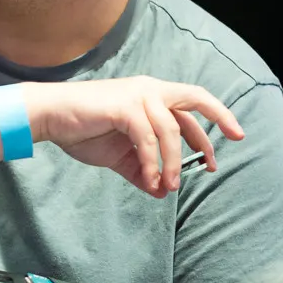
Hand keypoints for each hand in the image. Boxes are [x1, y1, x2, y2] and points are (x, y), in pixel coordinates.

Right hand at [23, 77, 244, 197]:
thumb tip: (160, 192)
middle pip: (194, 99)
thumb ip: (141, 169)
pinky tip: (149, 180)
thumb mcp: (117, 154)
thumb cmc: (81, 129)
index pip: (189, 109)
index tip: (219, 154)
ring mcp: (137, 95)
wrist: (49, 117)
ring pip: (171, 131)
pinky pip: (148, 139)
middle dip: (219, 119)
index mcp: (149, 96)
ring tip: (169, 186)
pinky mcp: (124, 107)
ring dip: (174, 163)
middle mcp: (148, 90)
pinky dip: (152, 163)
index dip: (209, 129)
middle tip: (233, 141)